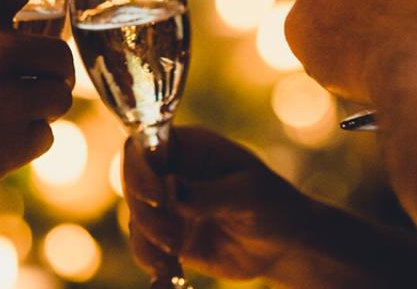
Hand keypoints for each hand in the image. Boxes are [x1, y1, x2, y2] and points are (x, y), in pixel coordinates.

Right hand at [123, 127, 311, 281]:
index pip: (146, 145)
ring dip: (149, 239)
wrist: (282, 246)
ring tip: (178, 253)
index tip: (156, 197)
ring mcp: (168, 203)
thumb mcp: (247, 196)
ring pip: (136, 216)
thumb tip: (169, 188)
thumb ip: (208, 194)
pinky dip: (151, 258)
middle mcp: (173, 171)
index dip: (140, 168)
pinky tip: (172, 271)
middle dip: (148, 213)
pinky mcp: (168, 234)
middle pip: (133, 183)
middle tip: (175, 238)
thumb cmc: (273, 206)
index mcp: (192, 147)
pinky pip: (144, 244)